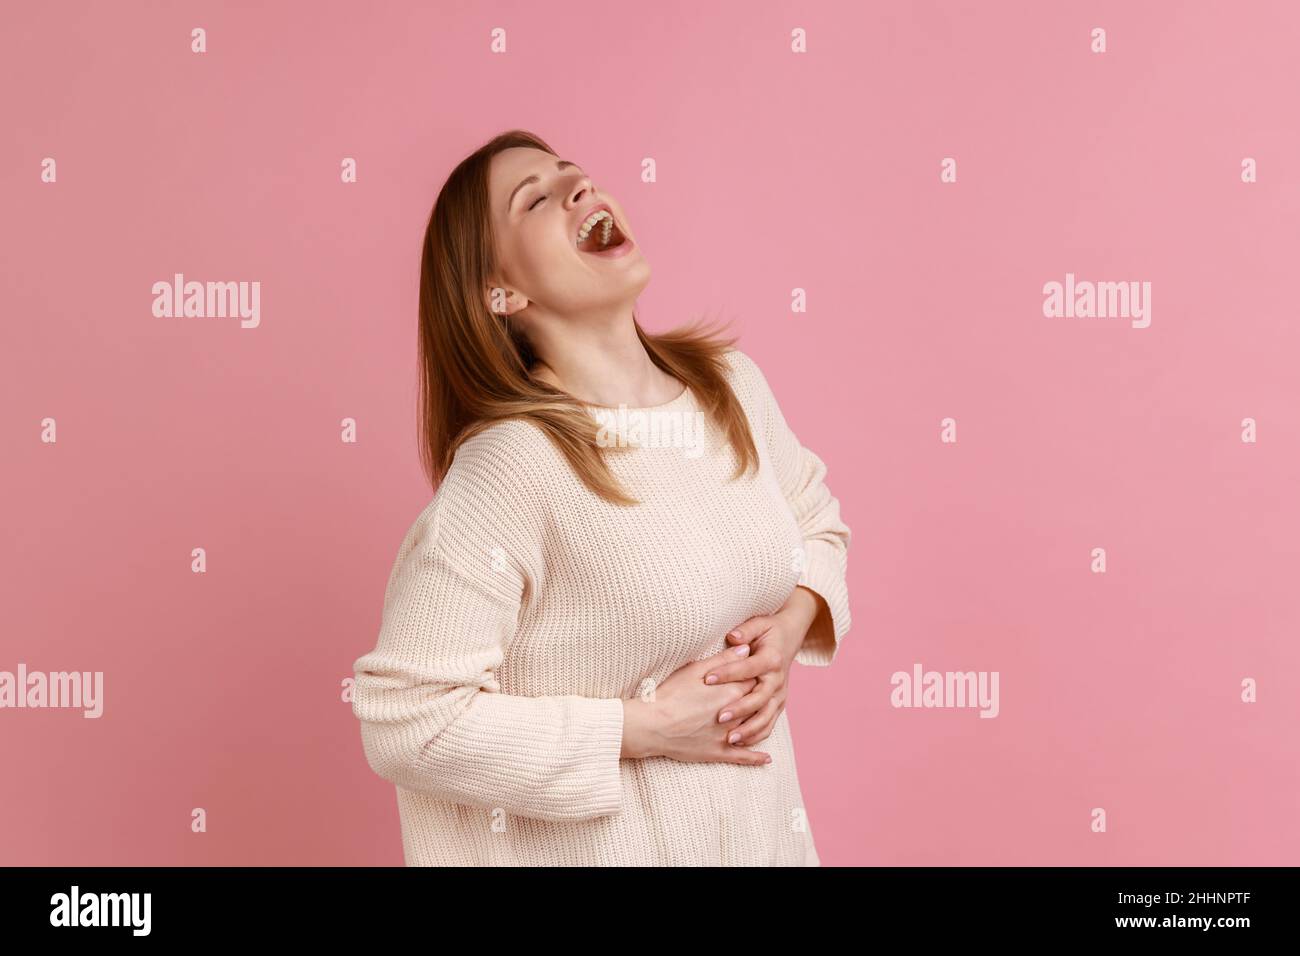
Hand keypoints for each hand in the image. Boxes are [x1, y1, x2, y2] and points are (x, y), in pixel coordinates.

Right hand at [621, 643, 772, 765]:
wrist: (652, 725)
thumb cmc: (670, 694)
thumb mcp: (695, 670)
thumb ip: (724, 659)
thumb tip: (747, 648)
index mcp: (731, 691)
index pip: (754, 680)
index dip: (755, 674)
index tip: (757, 671)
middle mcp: (735, 714)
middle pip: (757, 703)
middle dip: (761, 697)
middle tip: (763, 690)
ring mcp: (728, 736)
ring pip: (754, 728)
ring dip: (760, 722)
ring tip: (765, 717)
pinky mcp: (718, 752)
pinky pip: (743, 757)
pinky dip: (756, 758)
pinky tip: (767, 759)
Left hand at [701, 587, 822, 746]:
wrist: (790, 636)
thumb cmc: (769, 630)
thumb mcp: (758, 624)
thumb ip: (745, 631)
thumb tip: (732, 637)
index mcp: (771, 659)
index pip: (748, 668)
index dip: (728, 673)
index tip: (707, 678)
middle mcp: (778, 680)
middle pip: (759, 699)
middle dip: (740, 709)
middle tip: (719, 717)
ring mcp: (780, 695)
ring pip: (767, 717)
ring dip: (749, 730)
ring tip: (730, 739)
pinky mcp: (779, 704)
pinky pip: (769, 724)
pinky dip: (756, 735)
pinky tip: (740, 743)